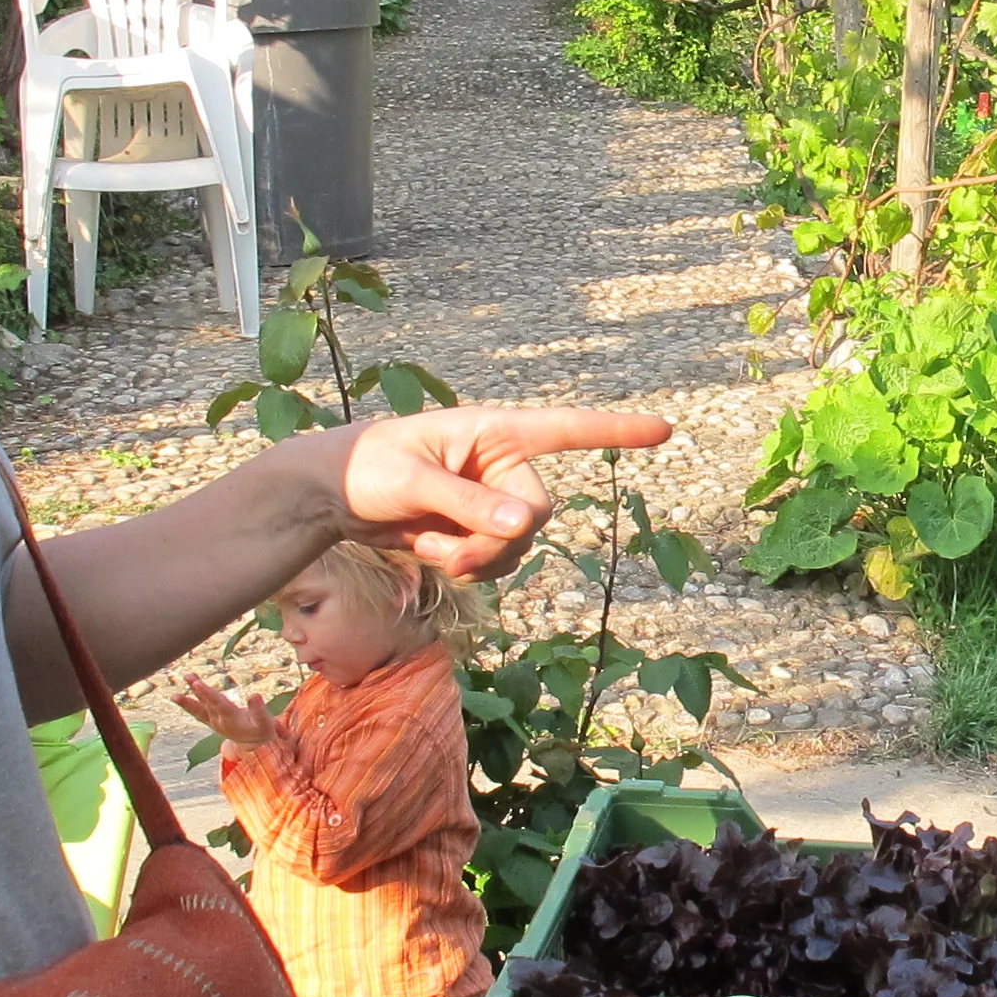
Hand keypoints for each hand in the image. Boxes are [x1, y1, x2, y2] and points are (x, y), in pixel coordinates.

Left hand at [170, 676, 276, 749]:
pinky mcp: (211, 722)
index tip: (197, 683)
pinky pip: (198, 712)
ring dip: (188, 699)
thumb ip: (259, 709)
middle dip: (198, 691)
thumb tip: (254, 695)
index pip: (218, 704)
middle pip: (207, 703)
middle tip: (188, 677)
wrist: (255, 747)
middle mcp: (219, 721)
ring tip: (177, 689)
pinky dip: (188, 704)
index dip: (207, 693)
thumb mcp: (265, 722)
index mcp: (232, 719)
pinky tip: (178, 696)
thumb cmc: (261, 732)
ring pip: (199, 708)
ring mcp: (214, 722)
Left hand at [315, 406, 672, 578]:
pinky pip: (498, 561)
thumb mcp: (412, 483)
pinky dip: (468, 567)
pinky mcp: (478, 529)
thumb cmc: (365, 468)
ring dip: (477, 559)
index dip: (617, 430)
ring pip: (520, 545)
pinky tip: (430, 552)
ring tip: (428, 547)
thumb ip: (470, 502)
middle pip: (538, 512)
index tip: (665, 430)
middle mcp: (503, 463)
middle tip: (446, 548)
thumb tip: (527, 523)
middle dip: (495, 540)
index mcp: (494, 431)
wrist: (331, 496)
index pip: (567, 428)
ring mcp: (493, 499)